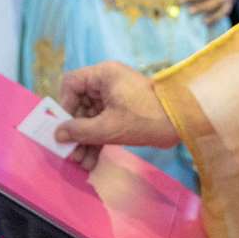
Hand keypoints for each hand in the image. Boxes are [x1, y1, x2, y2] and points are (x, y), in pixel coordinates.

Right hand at [56, 62, 179, 170]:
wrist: (181, 123)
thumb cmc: (144, 118)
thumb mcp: (108, 127)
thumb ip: (79, 130)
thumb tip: (57, 134)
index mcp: (103, 75)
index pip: (71, 83)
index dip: (64, 104)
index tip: (63, 127)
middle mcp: (107, 82)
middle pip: (80, 104)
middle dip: (75, 130)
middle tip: (69, 152)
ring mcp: (116, 97)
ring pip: (91, 117)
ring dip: (85, 140)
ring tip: (80, 162)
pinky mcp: (123, 112)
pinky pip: (103, 124)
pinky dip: (97, 140)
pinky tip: (91, 161)